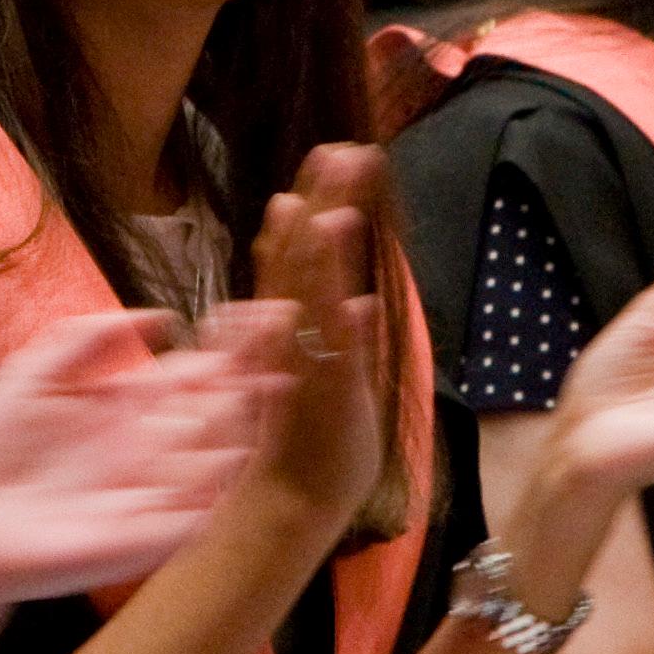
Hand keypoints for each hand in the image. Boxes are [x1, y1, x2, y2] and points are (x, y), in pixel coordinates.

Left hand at [0, 310, 285, 608]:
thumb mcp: (32, 374)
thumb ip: (86, 337)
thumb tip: (161, 316)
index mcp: (133, 404)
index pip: (198, 367)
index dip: (230, 340)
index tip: (263, 309)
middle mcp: (155, 444)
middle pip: (221, 402)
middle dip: (253, 368)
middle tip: (285, 335)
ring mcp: (158, 489)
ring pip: (220, 450)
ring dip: (246, 416)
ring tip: (275, 378)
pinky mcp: (150, 535)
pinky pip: (199, 507)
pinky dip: (220, 481)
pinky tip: (235, 447)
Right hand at [246, 147, 390, 528]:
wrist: (288, 507)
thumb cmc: (312, 448)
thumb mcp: (334, 381)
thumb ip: (343, 338)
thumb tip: (365, 299)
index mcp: (294, 329)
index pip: (299, 256)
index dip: (313, 206)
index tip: (333, 156)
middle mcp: (293, 332)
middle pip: (300, 252)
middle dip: (319, 197)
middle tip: (336, 146)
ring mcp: (307, 352)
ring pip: (309, 275)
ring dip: (324, 220)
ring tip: (337, 170)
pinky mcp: (327, 378)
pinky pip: (330, 322)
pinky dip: (336, 282)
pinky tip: (348, 241)